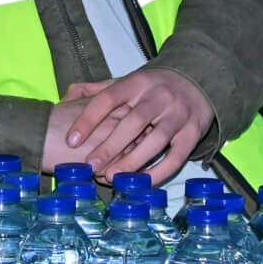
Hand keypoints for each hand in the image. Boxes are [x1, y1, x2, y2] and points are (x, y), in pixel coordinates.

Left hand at [42, 68, 212, 185]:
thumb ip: (98, 90)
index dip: (88, 119)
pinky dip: (159, 172)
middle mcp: (159, 96)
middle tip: (90, 166)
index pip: (108, 99)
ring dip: (132, 162)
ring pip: (155, 141)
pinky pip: (176, 157)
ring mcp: (178, 114)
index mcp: (137, 82)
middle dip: (109, 146)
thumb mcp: (127, 82)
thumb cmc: (152, 88)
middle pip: (132, 123)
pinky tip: (140, 182)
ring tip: (111, 177)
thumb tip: (65, 98)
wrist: (197, 81)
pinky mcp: (193, 132)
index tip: (71, 140)